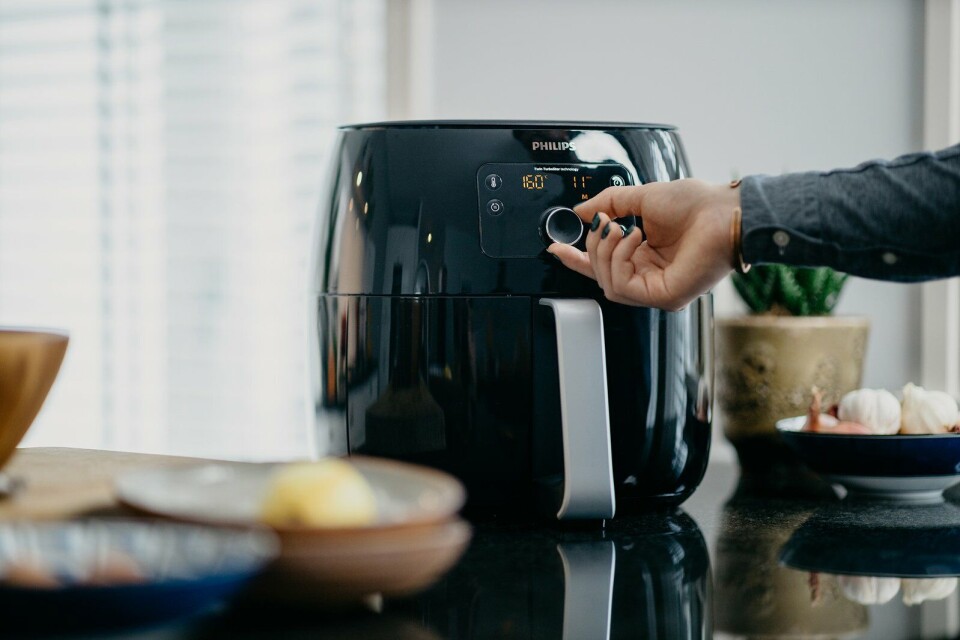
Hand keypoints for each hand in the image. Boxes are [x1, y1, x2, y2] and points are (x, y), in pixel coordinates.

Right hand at [548, 179, 738, 310]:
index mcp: (645, 256)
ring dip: (606, 253)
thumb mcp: (641, 197)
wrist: (725, 211)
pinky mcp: (664, 297)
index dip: (578, 257)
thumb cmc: (698, 205)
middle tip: (602, 224)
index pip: (604, 265)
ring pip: (608, 284)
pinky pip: (622, 287)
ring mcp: (657, 289)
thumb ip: (609, 203)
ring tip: (621, 228)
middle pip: (600, 276)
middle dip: (591, 249)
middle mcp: (650, 276)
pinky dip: (619, 260)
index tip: (558, 246)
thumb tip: (582, 211)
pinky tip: (634, 240)